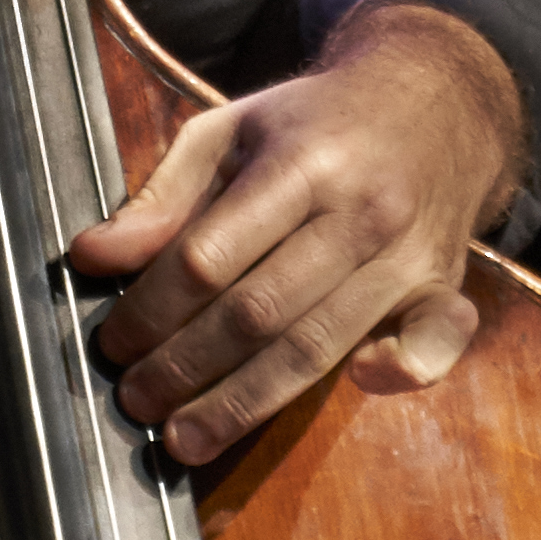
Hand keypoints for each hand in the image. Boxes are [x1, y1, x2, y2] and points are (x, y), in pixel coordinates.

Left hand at [67, 2, 525, 465]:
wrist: (432, 102)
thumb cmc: (314, 123)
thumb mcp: (230, 130)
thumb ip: (163, 196)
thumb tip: (93, 256)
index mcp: (301, 163)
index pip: (211, 256)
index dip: (153, 309)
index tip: (113, 343)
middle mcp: (362, 212)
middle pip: (259, 313)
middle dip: (186, 368)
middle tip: (136, 401)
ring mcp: (410, 256)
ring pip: (318, 347)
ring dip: (245, 402)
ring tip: (186, 437)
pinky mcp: (446, 288)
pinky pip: (431, 349)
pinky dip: (397, 375)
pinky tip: (352, 388)